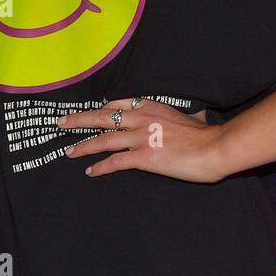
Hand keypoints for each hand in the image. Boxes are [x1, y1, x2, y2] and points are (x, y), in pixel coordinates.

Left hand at [57, 96, 225, 183]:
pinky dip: (100, 167)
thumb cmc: (206, 134)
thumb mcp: (192, 116)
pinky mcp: (143, 157)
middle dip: (78, 120)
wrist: (214, 147)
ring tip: (69, 152)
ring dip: (83, 146)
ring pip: (103, 140)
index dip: (100, 109)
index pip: (117, 104)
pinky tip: (90, 171)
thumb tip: (198, 115)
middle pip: (102, 117)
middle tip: (61, 122)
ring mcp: (140, 137)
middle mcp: (141, 118)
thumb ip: (188, 116)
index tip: (89, 113)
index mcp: (150, 106)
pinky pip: (115, 162)